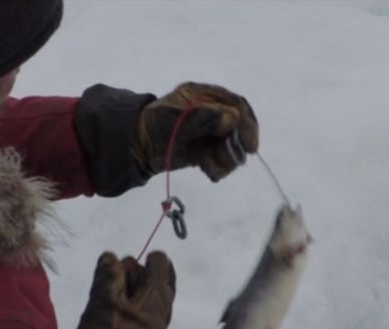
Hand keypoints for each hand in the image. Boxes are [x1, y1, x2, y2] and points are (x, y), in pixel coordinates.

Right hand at [74, 251, 175, 328]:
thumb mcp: (102, 299)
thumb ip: (108, 274)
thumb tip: (110, 256)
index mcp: (156, 297)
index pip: (161, 265)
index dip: (150, 258)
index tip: (134, 260)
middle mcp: (164, 312)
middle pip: (163, 283)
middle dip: (145, 274)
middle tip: (126, 272)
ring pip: (158, 301)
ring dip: (142, 291)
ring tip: (122, 290)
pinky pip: (152, 316)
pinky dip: (141, 307)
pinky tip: (125, 310)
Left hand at [132, 82, 258, 181]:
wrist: (137, 148)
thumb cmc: (153, 127)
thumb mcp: (175, 119)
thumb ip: (202, 118)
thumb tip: (231, 119)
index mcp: (203, 95)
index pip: (235, 104)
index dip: (246, 124)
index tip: (250, 145)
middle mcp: (211, 111)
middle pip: (239, 125)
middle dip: (237, 145)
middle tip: (231, 160)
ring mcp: (209, 131)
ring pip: (233, 145)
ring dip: (227, 159)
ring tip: (210, 166)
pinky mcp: (206, 149)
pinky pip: (222, 158)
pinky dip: (219, 168)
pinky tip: (208, 172)